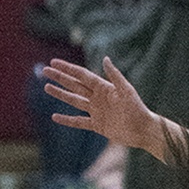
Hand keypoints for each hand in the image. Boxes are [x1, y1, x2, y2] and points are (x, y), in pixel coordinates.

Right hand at [43, 56, 157, 151]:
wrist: (144, 131)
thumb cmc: (138, 109)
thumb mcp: (127, 91)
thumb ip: (115, 75)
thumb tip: (105, 58)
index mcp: (104, 88)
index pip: (82, 75)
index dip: (68, 68)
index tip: (54, 62)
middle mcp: (98, 98)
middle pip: (75, 85)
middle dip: (60, 78)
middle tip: (44, 71)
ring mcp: (97, 112)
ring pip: (74, 101)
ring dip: (61, 94)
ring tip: (47, 88)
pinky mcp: (98, 126)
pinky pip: (79, 122)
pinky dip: (67, 120)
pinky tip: (55, 116)